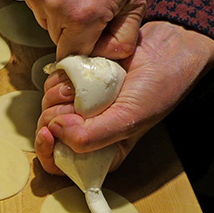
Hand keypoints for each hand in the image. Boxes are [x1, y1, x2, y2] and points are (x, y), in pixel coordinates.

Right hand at [17, 0, 147, 59]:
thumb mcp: (135, 2)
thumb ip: (122, 39)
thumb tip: (102, 60)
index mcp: (84, 16)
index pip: (70, 56)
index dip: (82, 49)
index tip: (90, 40)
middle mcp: (56, 6)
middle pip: (57, 39)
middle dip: (72, 30)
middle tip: (90, 6)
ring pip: (46, 22)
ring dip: (59, 13)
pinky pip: (36, 4)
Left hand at [35, 21, 213, 174]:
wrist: (166, 48)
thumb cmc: (156, 88)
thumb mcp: (127, 120)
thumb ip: (91, 137)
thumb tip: (54, 129)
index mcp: (98, 154)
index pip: (57, 165)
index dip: (47, 150)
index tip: (49, 131)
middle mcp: (85, 133)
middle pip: (47, 133)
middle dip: (54, 115)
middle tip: (77, 101)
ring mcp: (78, 108)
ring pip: (47, 107)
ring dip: (58, 94)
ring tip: (84, 85)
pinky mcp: (75, 85)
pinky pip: (51, 85)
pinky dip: (60, 77)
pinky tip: (80, 74)